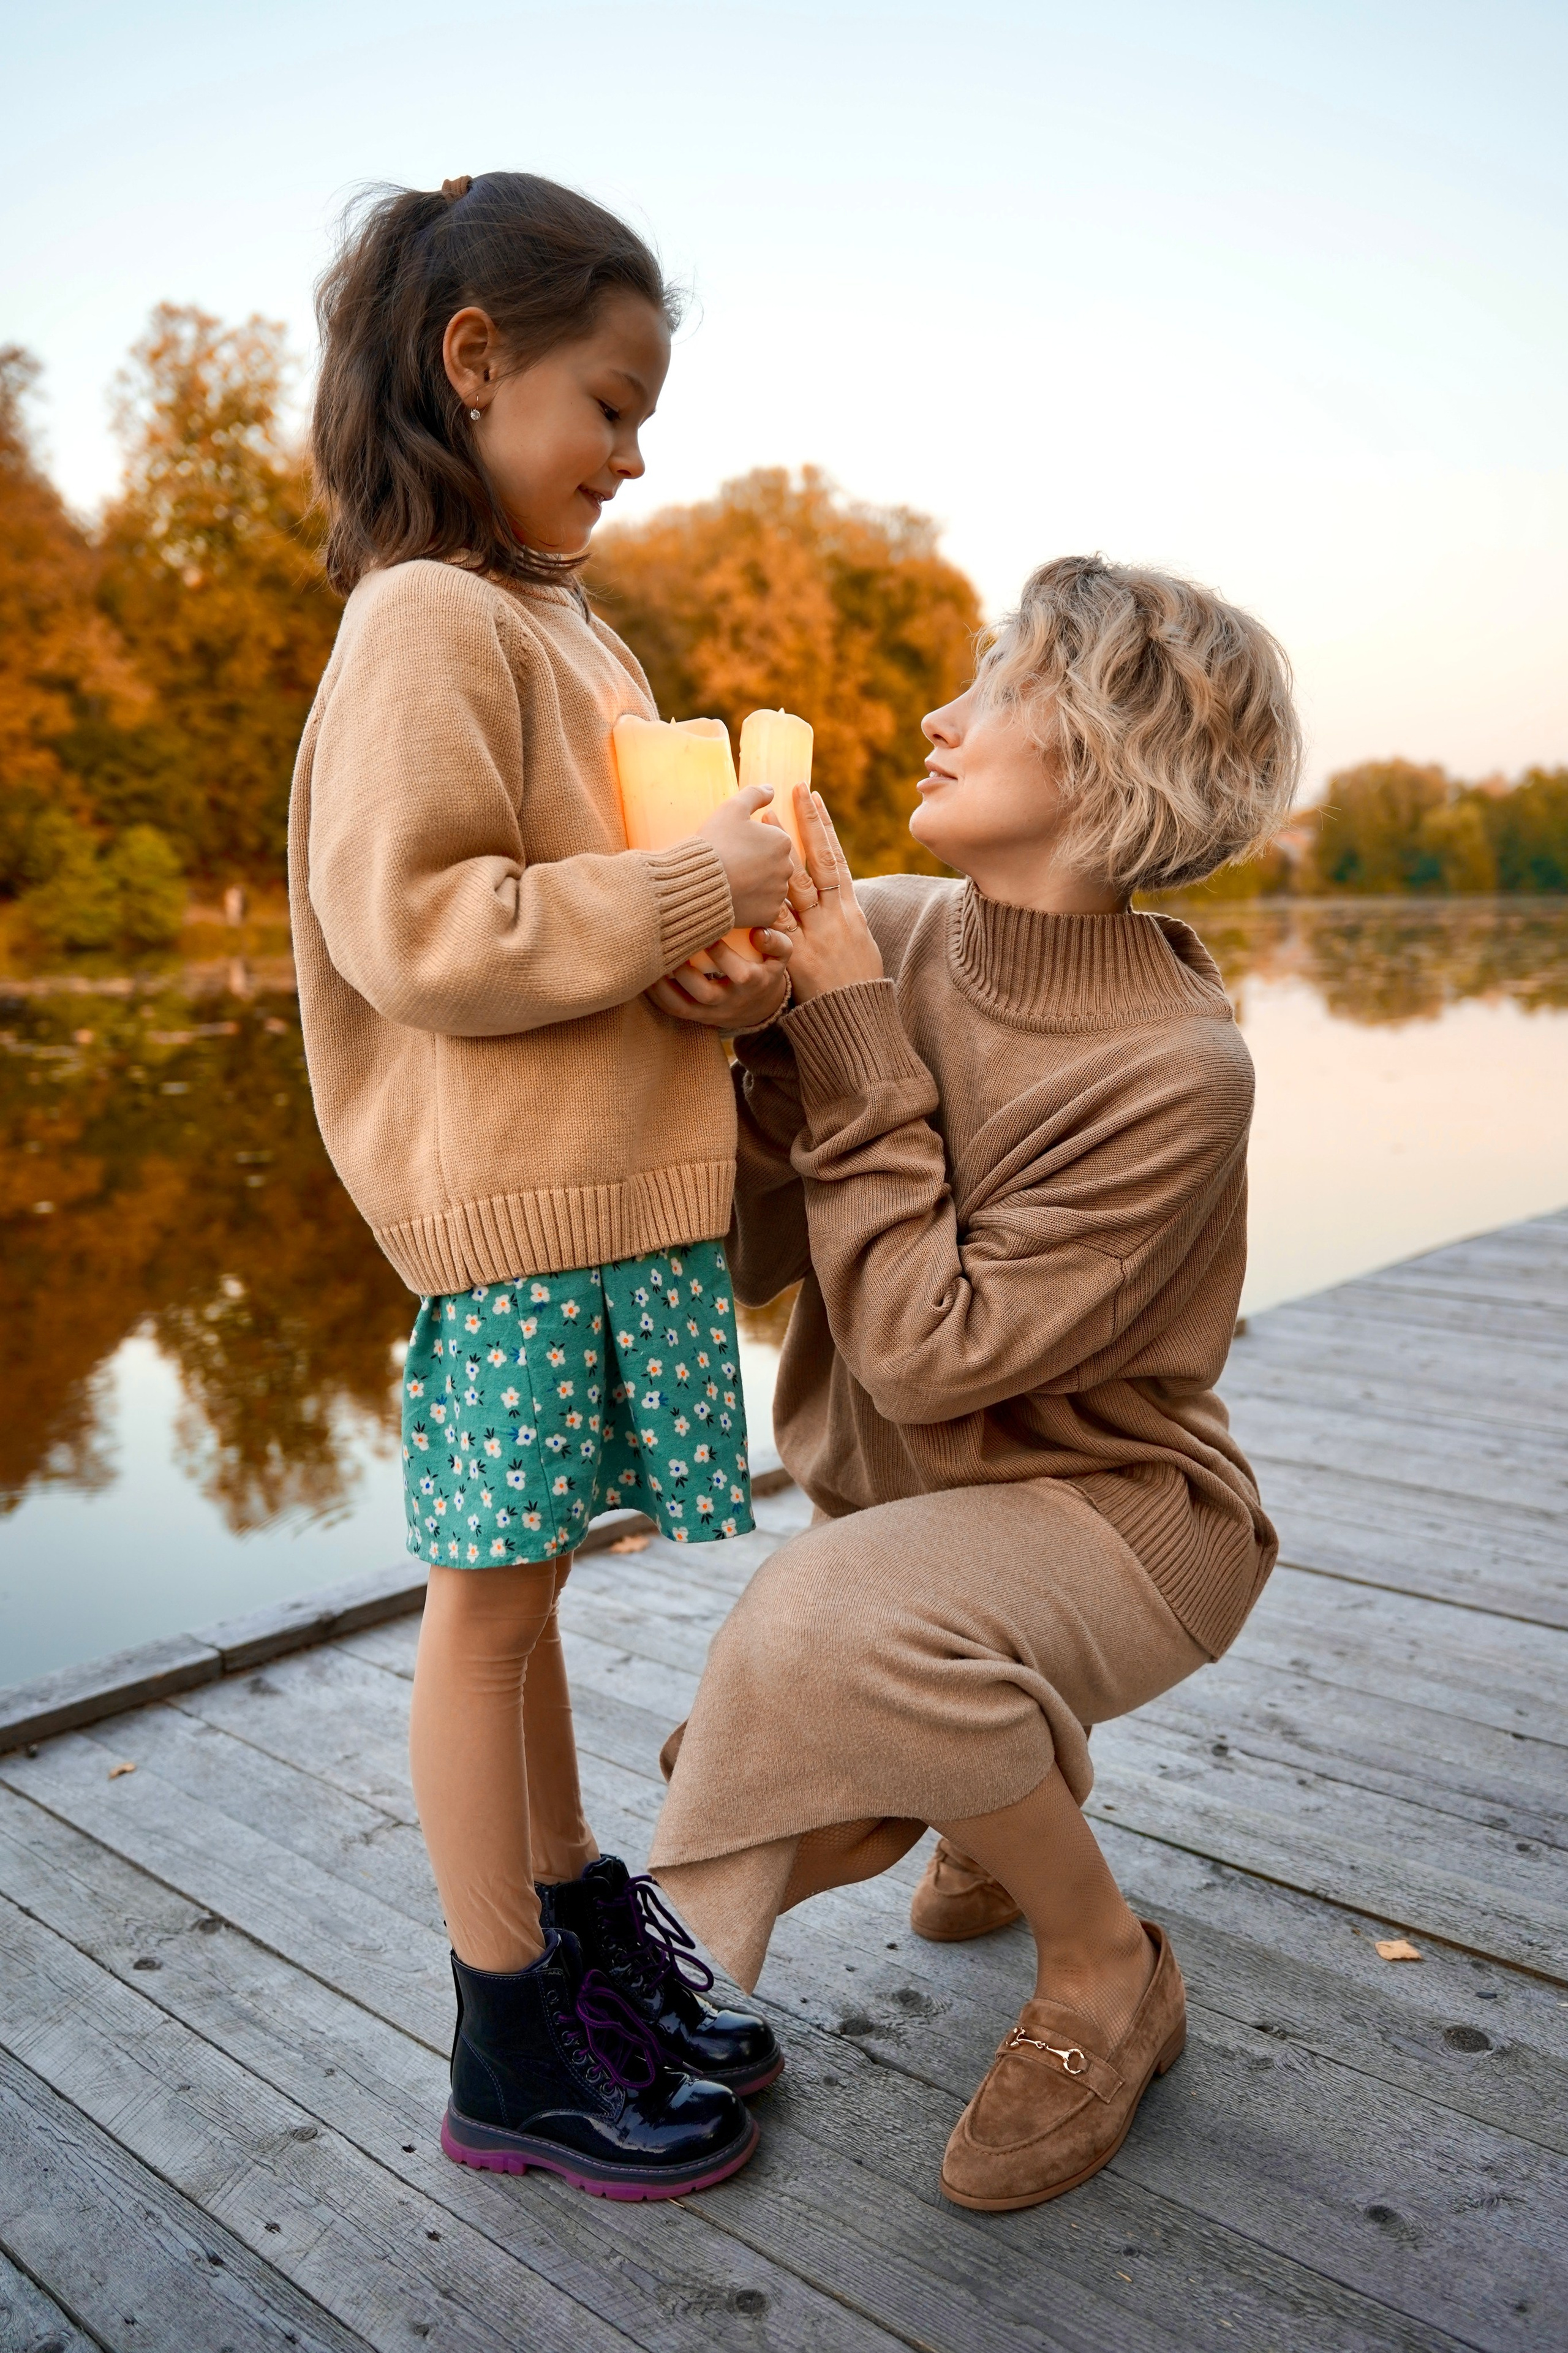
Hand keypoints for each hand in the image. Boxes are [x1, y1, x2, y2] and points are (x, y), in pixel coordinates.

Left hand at [646, 927, 792, 1030]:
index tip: (702, 926)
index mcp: (753, 983)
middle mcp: (731, 1001)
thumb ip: (776, 942)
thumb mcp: (781, 957)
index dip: (718, 950)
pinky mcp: (696, 1017)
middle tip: (668, 943)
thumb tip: (757, 933)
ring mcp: (711, 1013)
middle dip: (684, 969)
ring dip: (662, 985)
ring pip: (683, 1006)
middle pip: (706, 992)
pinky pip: (673, 1010)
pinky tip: (646, 975)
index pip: (737, 970)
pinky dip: (656, 995)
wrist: (760, 1006)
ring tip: (651, 959)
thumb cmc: (765, 970)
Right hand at [691, 785, 796, 930]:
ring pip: (770, 887)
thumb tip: (771, 789)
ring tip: (732, 883)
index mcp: (782, 841)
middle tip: (732, 865)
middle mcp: (787, 868)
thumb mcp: (731, 808)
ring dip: (756, 885)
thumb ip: (754, 794)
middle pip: (773, 864)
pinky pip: (763, 910)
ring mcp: (779, 893)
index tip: (735, 847)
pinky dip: (752, 906)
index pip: (772, 841)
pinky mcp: (769, 915)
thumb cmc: (715, 843)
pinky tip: (735, 899)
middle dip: (757, 865)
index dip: (752, 843)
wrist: (699, 883)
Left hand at [772, 787, 883, 1003]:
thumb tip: (830, 891)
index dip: (824, 827)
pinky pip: (779, 932)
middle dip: (804, 827)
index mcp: (849, 910)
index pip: (835, 858)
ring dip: (780, 854)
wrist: (857, 1018)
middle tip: (788, 794)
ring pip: (797, 888)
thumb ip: (838, 915)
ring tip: (764, 824)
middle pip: (818, 863)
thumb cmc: (857, 982)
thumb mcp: (856, 941)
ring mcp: (818, 936)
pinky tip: (751, 889)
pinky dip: (765, 913)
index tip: (813, 796)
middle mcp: (835, 916)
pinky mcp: (800, 960)